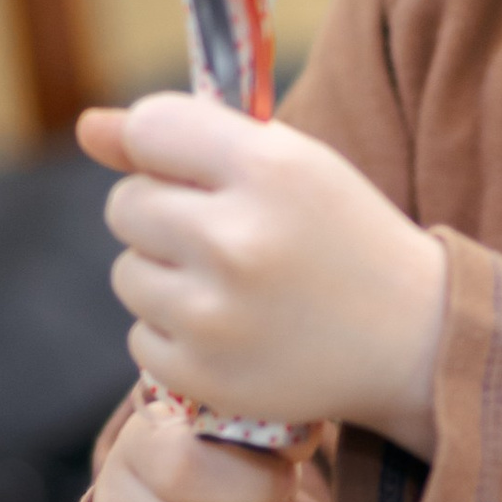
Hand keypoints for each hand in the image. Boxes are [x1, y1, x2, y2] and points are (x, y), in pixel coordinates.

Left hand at [79, 92, 445, 450]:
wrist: (414, 341)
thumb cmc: (342, 236)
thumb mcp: (289, 165)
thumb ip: (188, 136)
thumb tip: (87, 126)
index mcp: (267, 169)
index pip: (150, 128)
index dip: (161, 148)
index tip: (191, 169)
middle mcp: (236, 239)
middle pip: (126, 205)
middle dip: (163, 216)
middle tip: (224, 236)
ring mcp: (215, 315)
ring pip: (127, 273)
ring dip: (165, 277)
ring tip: (233, 287)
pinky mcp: (203, 375)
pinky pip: (139, 335)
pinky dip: (176, 334)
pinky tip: (233, 331)